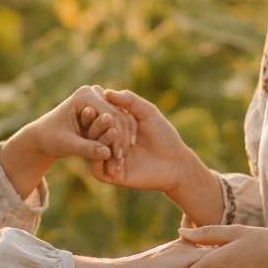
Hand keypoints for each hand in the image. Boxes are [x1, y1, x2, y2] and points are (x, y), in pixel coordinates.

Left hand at [32, 84, 136, 164]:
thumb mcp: (67, 145)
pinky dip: (121, 139)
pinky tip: (120, 156)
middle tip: (121, 161)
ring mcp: (100, 98)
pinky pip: (118, 123)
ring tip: (120, 162)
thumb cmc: (51, 139)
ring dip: (124, 141)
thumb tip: (106, 153)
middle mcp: (94, 92)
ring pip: (121, 119)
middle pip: (118, 116)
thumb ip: (87, 148)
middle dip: (121, 140)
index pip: (110, 116)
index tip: (117, 157)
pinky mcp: (103, 107)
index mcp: (84, 95)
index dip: (116, 138)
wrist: (44, 135)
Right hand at [78, 88, 194, 191]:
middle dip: (97, 125)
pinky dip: (99, 159)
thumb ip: (129, 100)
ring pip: (93, 150)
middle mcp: (108, 143)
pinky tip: (109, 151)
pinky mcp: (111, 176)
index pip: (97, 118)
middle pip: (93, 134)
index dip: (95, 111)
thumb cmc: (163, 135)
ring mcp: (108, 160)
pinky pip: (96, 169)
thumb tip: (106, 92)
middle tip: (103, 117)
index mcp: (114, 127)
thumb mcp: (147, 112)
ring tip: (113, 132)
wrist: (175, 162)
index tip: (94, 103)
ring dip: (101, 140)